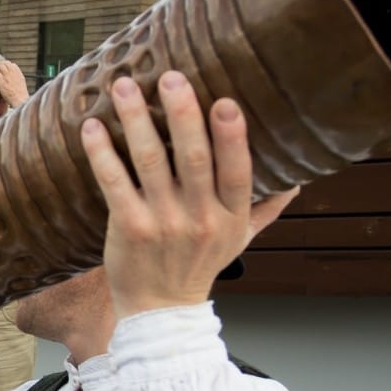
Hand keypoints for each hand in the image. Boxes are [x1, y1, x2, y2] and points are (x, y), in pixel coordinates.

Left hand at [0, 60, 29, 106]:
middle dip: (0, 65)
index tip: (3, 69)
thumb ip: (17, 78)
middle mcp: (13, 73)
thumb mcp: (21, 84)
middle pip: (5, 63)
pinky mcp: (2, 81)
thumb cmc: (20, 95)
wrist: (20, 100)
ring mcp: (7, 76)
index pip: (12, 65)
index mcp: (18, 73)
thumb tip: (14, 77)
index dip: (7, 66)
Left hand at [81, 71, 297, 318]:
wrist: (160, 312)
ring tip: (124, 87)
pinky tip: (92, 128)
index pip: (237, 172)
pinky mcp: (129, 229)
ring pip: (151, 164)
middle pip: (195, 160)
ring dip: (136, 122)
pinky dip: (102, 154)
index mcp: (231, 216)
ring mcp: (162, 224)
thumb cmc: (198, 268)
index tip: (225, 103)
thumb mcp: (240, 241)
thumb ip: (265, 208)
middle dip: (182, 115)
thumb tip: (298, 179)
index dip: (233, 138)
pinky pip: (115, 184)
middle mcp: (200, 219)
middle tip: (170, 77)